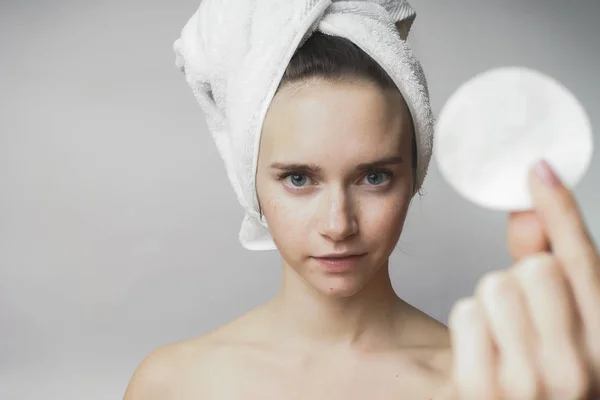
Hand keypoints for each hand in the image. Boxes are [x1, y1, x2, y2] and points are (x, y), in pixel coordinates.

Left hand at [443, 160, 599, 398]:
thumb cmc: (538, 374)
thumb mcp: (560, 327)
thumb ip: (551, 266)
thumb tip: (530, 208)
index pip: (582, 261)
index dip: (560, 209)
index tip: (538, 169)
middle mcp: (579, 370)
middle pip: (536, 268)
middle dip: (519, 281)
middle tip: (521, 318)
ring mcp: (531, 385)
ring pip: (496, 286)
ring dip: (491, 305)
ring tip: (502, 341)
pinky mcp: (479, 391)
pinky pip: (467, 312)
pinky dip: (468, 326)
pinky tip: (480, 356)